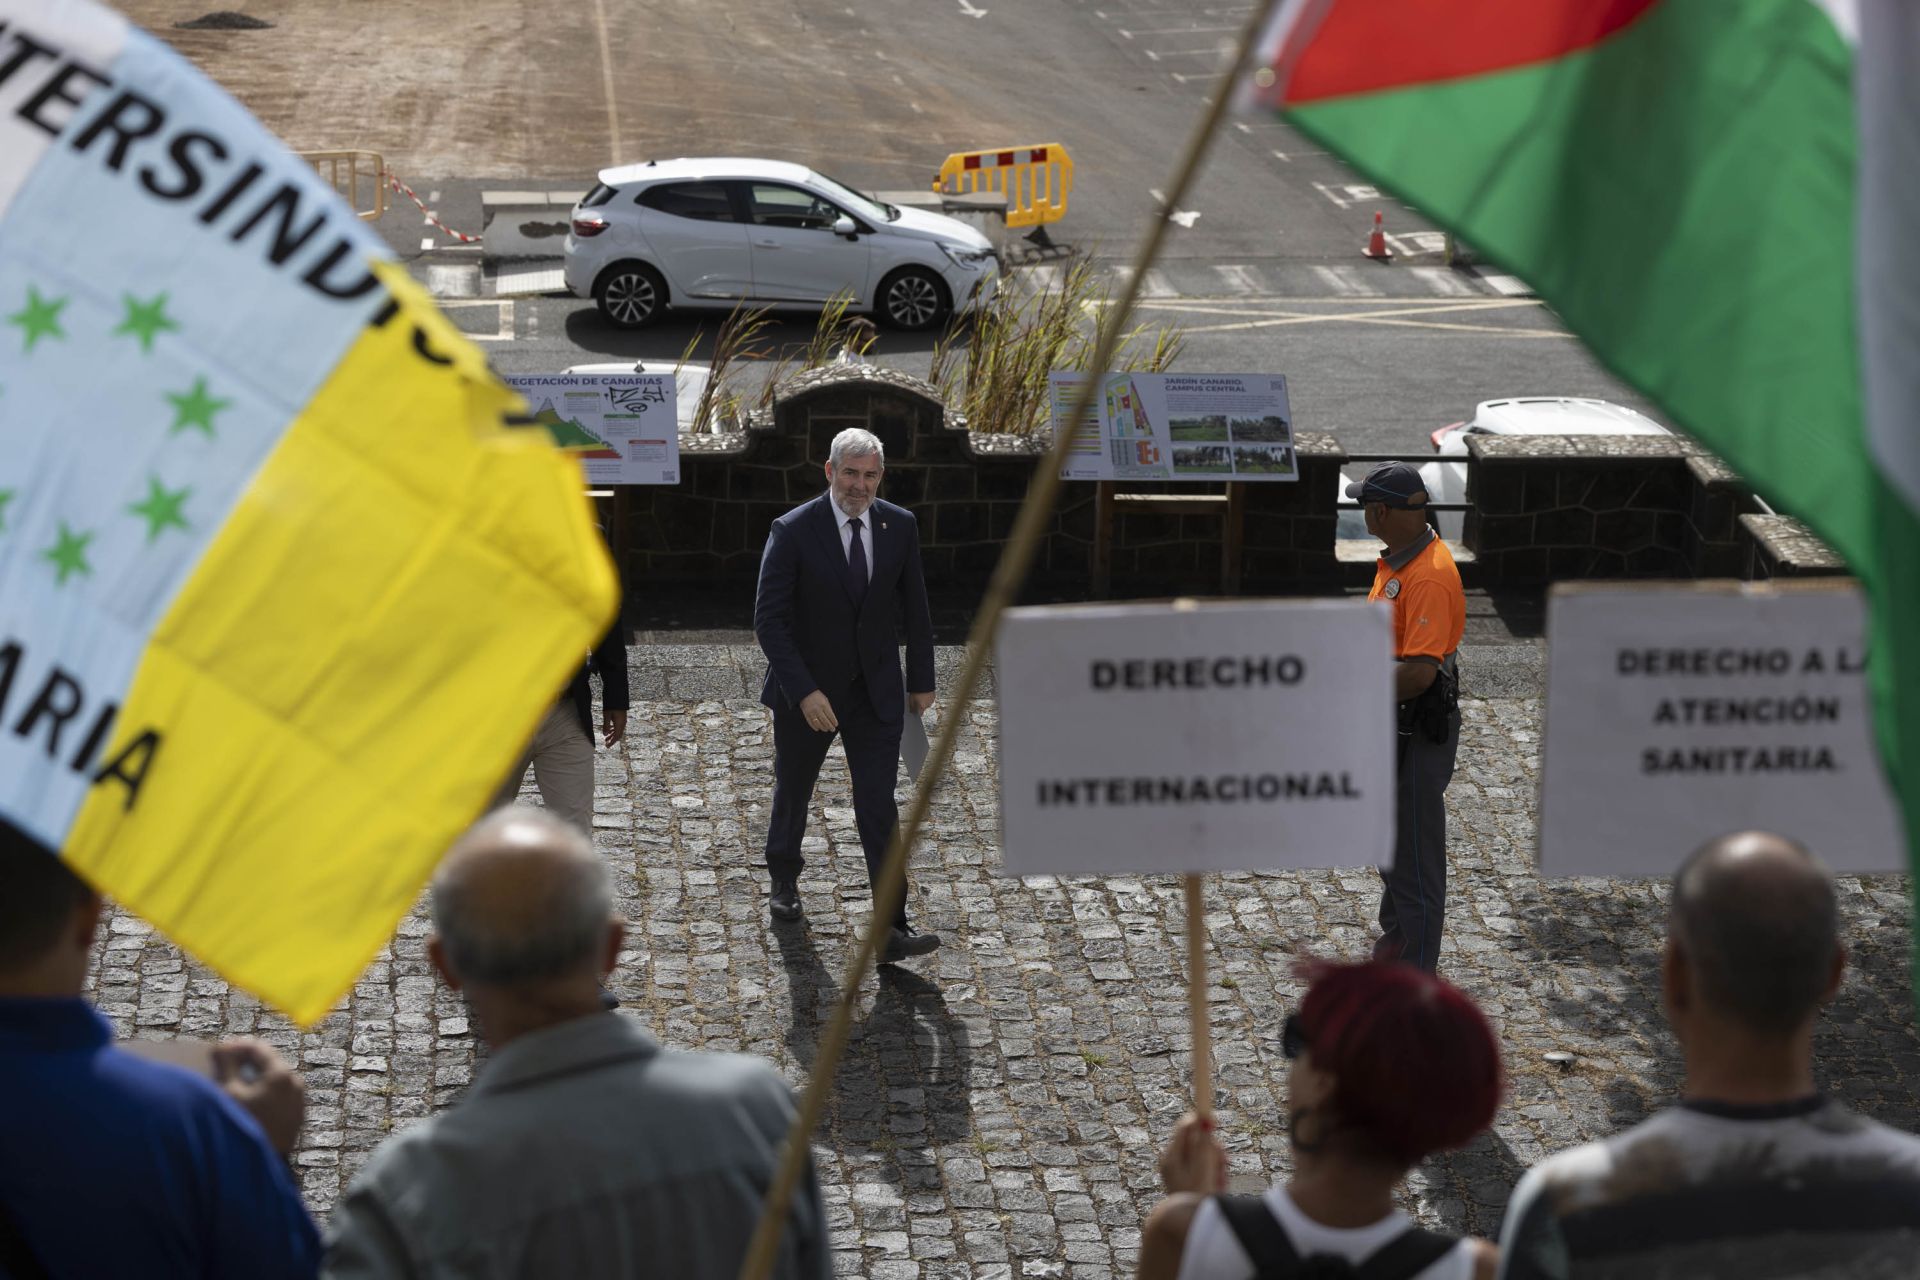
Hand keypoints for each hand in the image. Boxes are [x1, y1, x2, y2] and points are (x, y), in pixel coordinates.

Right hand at [212, 1036, 304, 1155]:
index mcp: (281, 1074)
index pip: (258, 1048)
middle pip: (268, 1064)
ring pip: (273, 1082)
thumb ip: (226, 1064)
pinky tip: (245, 1105)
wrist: (255, 1168)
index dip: (236, 1046)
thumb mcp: (228, 1092)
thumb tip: (221, 1046)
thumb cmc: (241, 1125)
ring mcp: (298, 1102)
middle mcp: (296, 1084)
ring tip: (231, 1088)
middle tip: (221, 1069)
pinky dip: (262, 1096)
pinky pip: (278, 1099)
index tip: (217, 1051)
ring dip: (253, 1081)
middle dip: (244, 1064)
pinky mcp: (296, 1118)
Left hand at [602, 708, 627, 747]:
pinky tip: (609, 730)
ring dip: (612, 735)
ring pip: (618, 731)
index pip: (616, 736)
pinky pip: (619, 727)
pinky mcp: (622, 717)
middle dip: (612, 740)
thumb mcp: (607, 715)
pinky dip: (614, 730)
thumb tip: (605, 734)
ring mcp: (623, 720)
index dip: (612, 742)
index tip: (607, 746)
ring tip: (606, 738)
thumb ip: (606, 725)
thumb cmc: (611, 705)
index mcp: (619, 724)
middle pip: (618, 735)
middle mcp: (623, 723)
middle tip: (606, 744)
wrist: (618, 696)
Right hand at [799, 691, 837, 733]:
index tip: (836, 725)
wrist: (806, 693)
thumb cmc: (817, 696)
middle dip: (830, 727)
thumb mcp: (825, 700)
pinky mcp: (806, 715)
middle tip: (832, 729)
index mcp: (824, 705)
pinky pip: (811, 723)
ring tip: (826, 729)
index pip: (831, 716)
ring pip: (818, 724)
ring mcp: (812, 713)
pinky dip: (815, 727)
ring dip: (823, 728)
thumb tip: (832, 718)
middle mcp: (818, 710)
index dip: (834, 722)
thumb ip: (829, 708)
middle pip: (825, 721)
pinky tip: (818, 728)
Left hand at [907, 690, 934, 715]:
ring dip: (924, 701)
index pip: (920, 714)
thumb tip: (911, 712)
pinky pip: (930, 698)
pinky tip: (924, 693)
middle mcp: (928, 705)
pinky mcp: (934, 695)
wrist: (923, 683)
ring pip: (927, 703)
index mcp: (922, 707)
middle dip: (920, 705)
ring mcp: (932, 700)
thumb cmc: (916, 691)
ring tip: (920, 695)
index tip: (914, 710)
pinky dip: (927, 697)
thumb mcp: (911, 700)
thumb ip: (911, 707)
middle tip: (916, 699)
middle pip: (923, 708)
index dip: (917, 713)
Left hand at [1157, 1111, 1225, 1194]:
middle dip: (1213, 1151)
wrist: (1191, 1228)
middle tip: (1222, 1164)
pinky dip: (1215, 1175)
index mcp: (1171, 1157)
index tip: (1215, 1122)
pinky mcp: (1189, 1179)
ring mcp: (1181, 1171)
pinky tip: (1218, 1188)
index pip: (1185, 1127)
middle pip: (1198, 1141)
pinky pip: (1206, 1168)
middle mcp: (1173, 1161)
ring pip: (1205, 1155)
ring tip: (1219, 1182)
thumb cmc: (1196, 1200)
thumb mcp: (1203, 1170)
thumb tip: (1204, 1120)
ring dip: (1217, 1165)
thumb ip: (1204, 1145)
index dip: (1201, 1122)